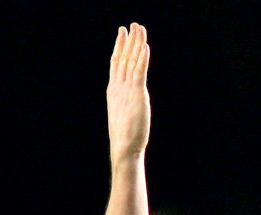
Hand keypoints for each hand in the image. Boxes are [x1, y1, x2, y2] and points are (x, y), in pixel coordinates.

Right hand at [107, 23, 150, 165]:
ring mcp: (126, 88)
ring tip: (139, 29)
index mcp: (114, 89)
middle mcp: (118, 85)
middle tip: (132, 25)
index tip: (122, 33)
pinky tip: (145, 47)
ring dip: (136, 43)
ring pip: (131, 60)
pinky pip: (140, 71)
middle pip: (123, 57)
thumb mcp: (123, 112)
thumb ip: (125, 102)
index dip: (119, 46)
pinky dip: (142, 58)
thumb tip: (129, 101)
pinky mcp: (137, 93)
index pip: (116, 62)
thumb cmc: (125, 135)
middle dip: (128, 40)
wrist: (124, 144)